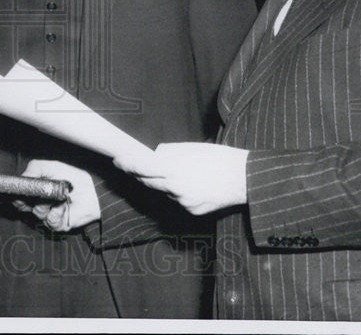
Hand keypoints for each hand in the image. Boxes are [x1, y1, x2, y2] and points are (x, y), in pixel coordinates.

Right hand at [12, 160, 98, 232]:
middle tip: (41, 192)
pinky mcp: (56, 224)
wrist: (92, 193)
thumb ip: (35, 167)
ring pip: (37, 211)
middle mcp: (39, 203)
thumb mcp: (53, 167)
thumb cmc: (74, 179)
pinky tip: (64, 206)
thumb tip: (23, 176)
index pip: (20, 195)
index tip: (20, 192)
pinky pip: (50, 219)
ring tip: (59, 196)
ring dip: (48, 203)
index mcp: (37, 190)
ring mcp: (47, 214)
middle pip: (24, 205)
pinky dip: (57, 211)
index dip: (18, 195)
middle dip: (31, 198)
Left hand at [113, 142, 248, 214]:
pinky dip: (181, 193)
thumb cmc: (217, 158)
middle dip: (142, 174)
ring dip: (165, 183)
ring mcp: (183, 202)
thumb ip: (168, 154)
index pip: (141, 167)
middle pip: (148, 182)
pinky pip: (179, 201)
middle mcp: (175, 188)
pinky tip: (195, 185)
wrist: (243, 178)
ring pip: (165, 192)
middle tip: (134, 166)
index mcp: (172, 169)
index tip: (117, 160)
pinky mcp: (192, 212)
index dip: (126, 164)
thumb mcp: (189, 148)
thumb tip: (154, 156)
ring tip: (182, 172)